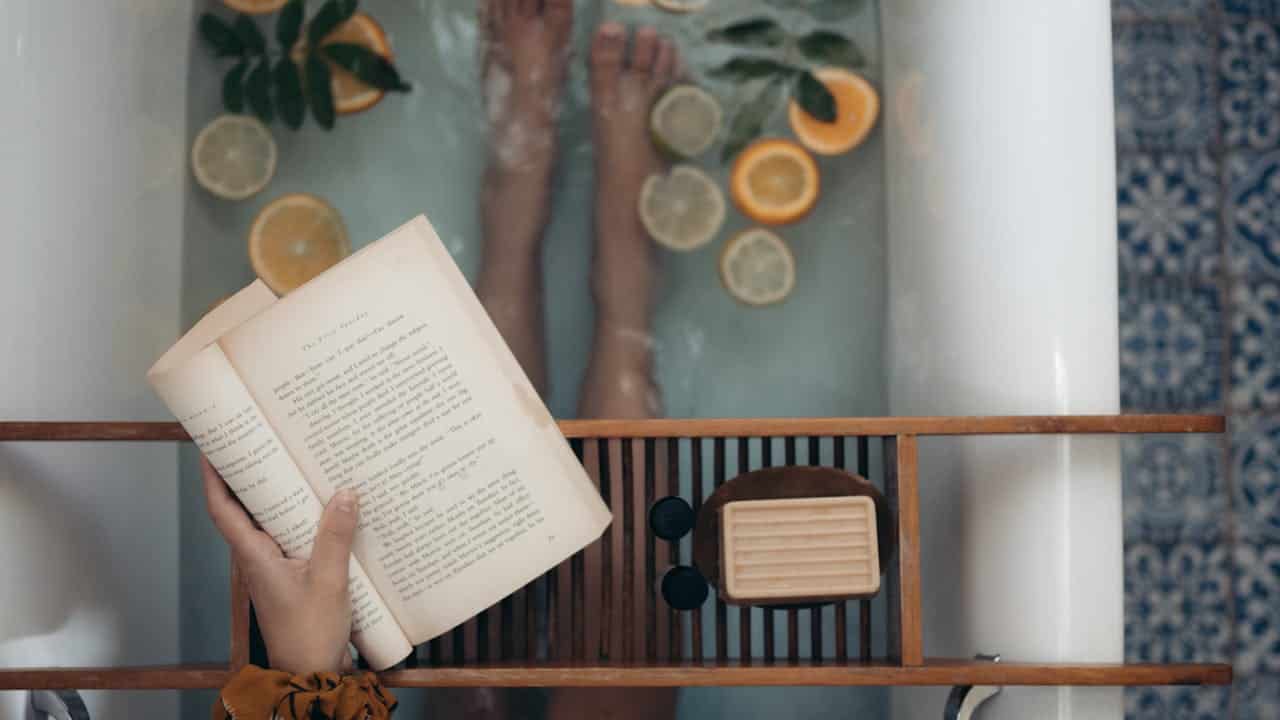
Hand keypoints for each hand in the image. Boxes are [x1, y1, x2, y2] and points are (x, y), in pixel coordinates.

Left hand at [201, 457, 358, 673]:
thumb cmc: (309, 633)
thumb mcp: (328, 580)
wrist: (312, 672)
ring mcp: (274, 567)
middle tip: (262, 441)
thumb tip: (345, 493)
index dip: (213, 477)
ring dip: (278, 495)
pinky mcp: (293, 575)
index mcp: (254, 556)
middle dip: (249, 475)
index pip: (222, 509)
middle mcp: (258, 558)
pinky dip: (303, 518)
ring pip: (270, 522)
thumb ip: (335, 536)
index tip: (212, 445)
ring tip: (295, 464)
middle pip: (243, 509)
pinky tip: (325, 508)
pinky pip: (292, 538)